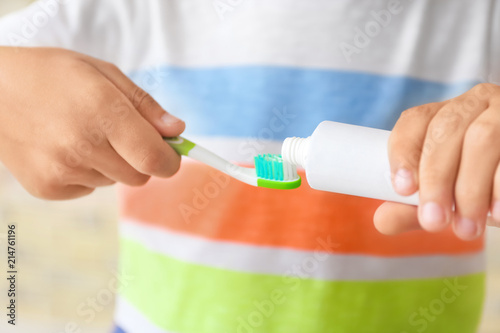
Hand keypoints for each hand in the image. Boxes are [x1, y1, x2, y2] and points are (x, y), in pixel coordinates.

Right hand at [0, 47, 184, 199]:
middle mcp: (82, 145)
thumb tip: (177, 131)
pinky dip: (87, 173)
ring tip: (84, 135)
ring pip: (114, 181)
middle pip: (140, 176)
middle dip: (141, 160)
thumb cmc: (52, 76)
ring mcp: (62, 170)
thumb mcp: (103, 74)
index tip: (171, 153)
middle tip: (121, 135)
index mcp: (102, 111)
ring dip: (112, 164)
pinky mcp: (48, 188)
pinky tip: (66, 148)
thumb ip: (144, 105)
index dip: (170, 160)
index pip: (154, 159)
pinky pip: (89, 188)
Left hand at [374, 83, 499, 239]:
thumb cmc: (480, 185)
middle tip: (434, 221)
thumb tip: (383, 220)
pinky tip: (497, 213)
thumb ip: (414, 207)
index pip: (414, 121)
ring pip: (482, 138)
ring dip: (470, 189)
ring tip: (467, 228)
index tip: (403, 190)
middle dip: (436, 179)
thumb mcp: (446, 196)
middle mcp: (474, 104)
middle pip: (445, 131)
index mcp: (443, 115)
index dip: (403, 153)